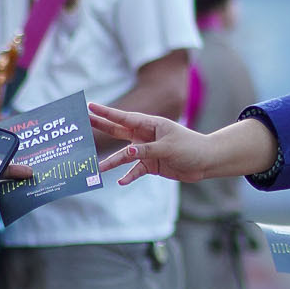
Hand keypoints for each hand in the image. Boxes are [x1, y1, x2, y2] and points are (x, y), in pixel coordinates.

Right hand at [89, 102, 230, 183]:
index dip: (107, 113)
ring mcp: (146, 150)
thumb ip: (146, 150)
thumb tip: (127, 153)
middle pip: (119, 131)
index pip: (125, 117)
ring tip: (98, 168)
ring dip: (113, 162)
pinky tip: (121, 182)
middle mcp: (145, 136)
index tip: (90, 106)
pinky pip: (135, 170)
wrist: (205, 161)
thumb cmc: (190, 146)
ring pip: (124, 155)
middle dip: (102, 127)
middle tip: (83, 123)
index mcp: (150, 124)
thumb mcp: (168, 147)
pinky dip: (129, 176)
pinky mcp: (150, 164)